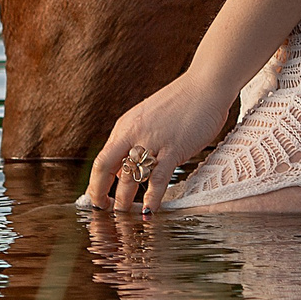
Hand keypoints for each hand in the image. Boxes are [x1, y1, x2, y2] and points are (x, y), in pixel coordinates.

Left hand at [81, 74, 232, 213]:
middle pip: (105, 168)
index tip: (98, 199)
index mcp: (125, 126)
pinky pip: (158, 179)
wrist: (206, 85)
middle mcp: (133, 133)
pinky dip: (152, 198)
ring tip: (125, 214)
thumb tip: (125, 169)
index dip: (95, 183)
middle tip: (106, 210)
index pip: (101, 160)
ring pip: (130, 176)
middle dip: (101, 193)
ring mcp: (152, 141)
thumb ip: (136, 141)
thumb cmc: (181, 103)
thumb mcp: (148, 120)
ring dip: (125, 200)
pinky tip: (150, 210)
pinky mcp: (173, 148)